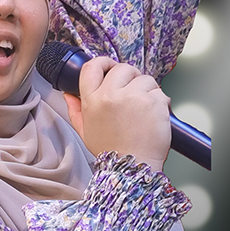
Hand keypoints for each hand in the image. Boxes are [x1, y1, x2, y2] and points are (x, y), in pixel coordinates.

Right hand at [63, 56, 171, 170]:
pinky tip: (154, 115)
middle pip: (122, 68)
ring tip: (144, 109)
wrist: (133, 168)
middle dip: (130, 77)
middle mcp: (111, 95)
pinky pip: (159, 91)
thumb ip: (76, 111)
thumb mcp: (86, 132)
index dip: (103, 62)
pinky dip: (160, 101)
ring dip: (147, 89)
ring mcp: (133, 97)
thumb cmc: (111, 151)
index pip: (93, 67)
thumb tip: (69, 95)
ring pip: (144, 78)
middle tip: (133, 92)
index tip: (110, 67)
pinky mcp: (153, 101)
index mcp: (92, 100)